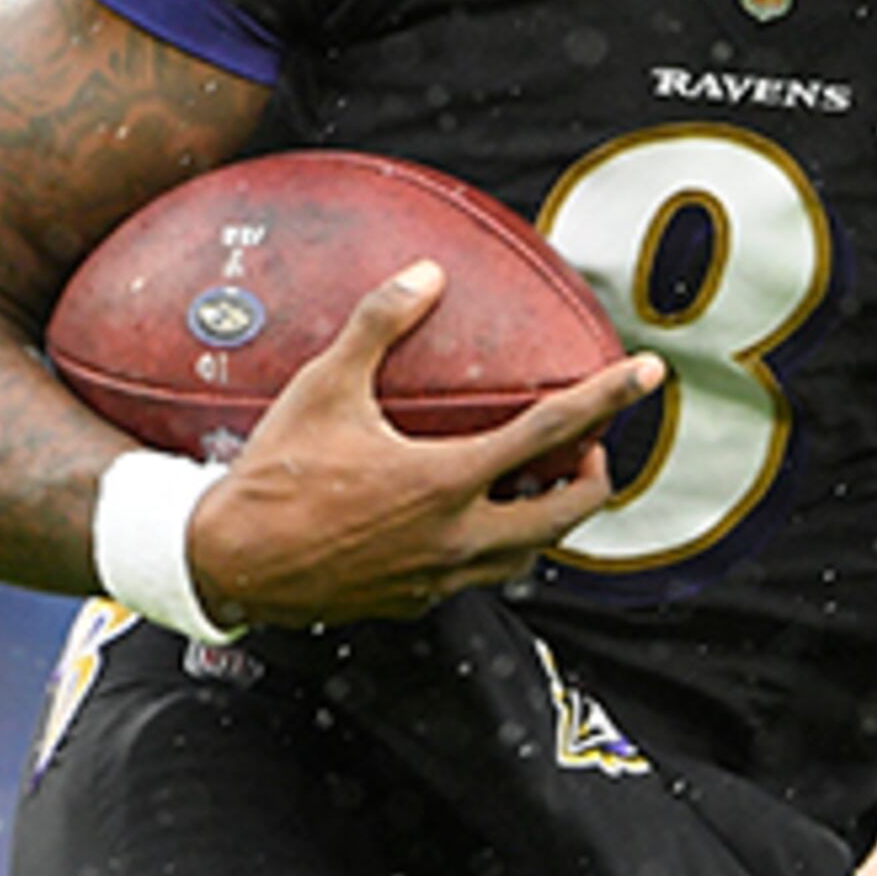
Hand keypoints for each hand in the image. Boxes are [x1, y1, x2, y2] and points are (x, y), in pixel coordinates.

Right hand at [186, 260, 663, 627]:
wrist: (226, 564)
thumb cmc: (274, 474)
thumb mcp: (324, 387)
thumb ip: (381, 325)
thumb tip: (426, 273)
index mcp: (446, 481)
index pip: (553, 432)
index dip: (608, 398)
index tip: (649, 373)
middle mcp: (457, 538)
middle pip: (567, 513)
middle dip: (591, 474)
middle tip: (582, 443)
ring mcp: (440, 577)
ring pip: (530, 553)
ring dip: (547, 516)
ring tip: (533, 478)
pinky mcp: (416, 601)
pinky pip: (482, 575)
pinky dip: (497, 544)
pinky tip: (470, 516)